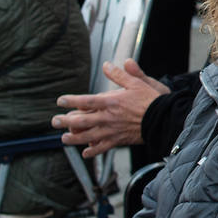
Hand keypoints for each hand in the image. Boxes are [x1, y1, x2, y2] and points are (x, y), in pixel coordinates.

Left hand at [51, 59, 170, 157]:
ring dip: (74, 138)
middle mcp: (107, 117)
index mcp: (111, 102)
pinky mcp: (118, 141)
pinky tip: (86, 152)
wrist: (163, 118)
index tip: (60, 101)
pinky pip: (102, 148)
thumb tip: (108, 65)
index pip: (85, 101)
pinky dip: (92, 151)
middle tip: (54, 121)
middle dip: (65, 121)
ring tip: (64, 139)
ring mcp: (111, 131)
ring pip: (87, 136)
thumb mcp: (137, 82)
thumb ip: (120, 74)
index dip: (70, 101)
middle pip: (81, 120)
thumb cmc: (151, 99)